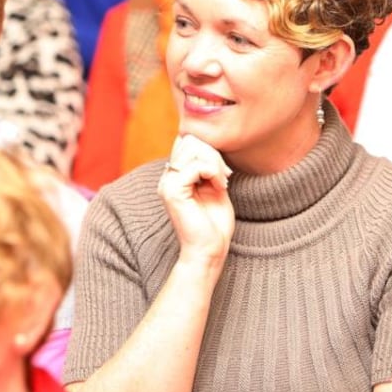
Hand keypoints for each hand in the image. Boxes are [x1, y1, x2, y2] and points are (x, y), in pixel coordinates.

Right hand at [158, 134, 234, 269]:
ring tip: (222, 181)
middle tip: (225, 176)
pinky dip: (214, 172)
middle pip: (189, 140)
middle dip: (213, 153)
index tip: (223, 171)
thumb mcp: (214, 186)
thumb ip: (208, 166)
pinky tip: (220, 187)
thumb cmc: (214, 223)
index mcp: (175, 176)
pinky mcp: (173, 192)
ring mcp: (167, 184)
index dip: (208, 149)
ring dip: (215, 162)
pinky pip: (196, 166)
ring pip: (192, 149)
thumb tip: (210, 145)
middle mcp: (167, 178)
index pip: (186, 141)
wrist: (209, 250)